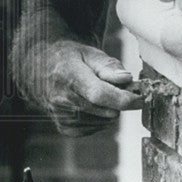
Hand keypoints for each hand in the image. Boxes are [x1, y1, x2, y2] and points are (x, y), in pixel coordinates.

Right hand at [13, 39, 143, 136]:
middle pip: (105, 110)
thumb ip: (109, 66)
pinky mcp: (64, 127)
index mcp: (68, 75)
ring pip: (104, 121)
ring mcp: (61, 115)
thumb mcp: (90, 53)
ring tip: (101, 92)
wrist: (41, 67)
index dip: (123, 99)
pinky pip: (96, 128)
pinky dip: (101, 118)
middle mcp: (61, 98)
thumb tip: (126, 80)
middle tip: (118, 86)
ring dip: (111, 109)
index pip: (99, 94)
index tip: (139, 98)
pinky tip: (93, 104)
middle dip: (120, 101)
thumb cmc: (71, 58)